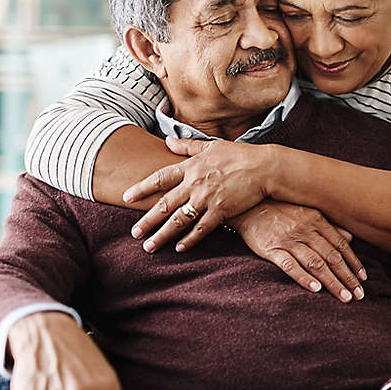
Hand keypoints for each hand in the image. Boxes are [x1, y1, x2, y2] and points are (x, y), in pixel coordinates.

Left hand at [124, 137, 271, 252]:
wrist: (264, 167)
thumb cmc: (239, 155)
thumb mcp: (211, 146)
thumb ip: (187, 146)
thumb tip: (167, 140)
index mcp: (191, 167)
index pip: (160, 178)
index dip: (142, 188)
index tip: (126, 197)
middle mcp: (195, 184)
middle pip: (165, 205)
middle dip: (147, 221)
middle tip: (134, 233)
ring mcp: (207, 199)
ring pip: (179, 220)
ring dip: (162, 235)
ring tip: (149, 246)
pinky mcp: (221, 211)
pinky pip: (202, 229)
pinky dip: (190, 240)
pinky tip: (179, 248)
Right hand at [232, 201, 367, 301]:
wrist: (246, 205)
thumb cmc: (279, 209)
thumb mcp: (307, 212)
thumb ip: (329, 226)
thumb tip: (350, 238)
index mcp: (316, 220)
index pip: (341, 245)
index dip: (354, 263)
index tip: (363, 279)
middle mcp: (305, 230)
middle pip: (332, 257)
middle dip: (348, 277)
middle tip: (359, 295)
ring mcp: (289, 240)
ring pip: (316, 263)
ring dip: (332, 281)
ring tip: (344, 297)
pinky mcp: (271, 249)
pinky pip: (290, 265)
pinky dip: (304, 277)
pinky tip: (316, 289)